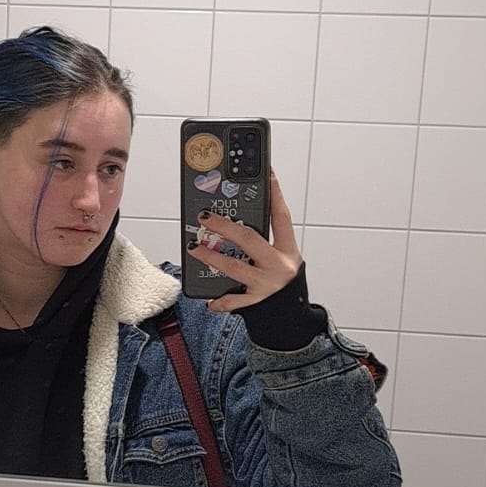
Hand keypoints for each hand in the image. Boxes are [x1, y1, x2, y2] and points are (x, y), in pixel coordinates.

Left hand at [188, 172, 302, 313]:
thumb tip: (235, 214)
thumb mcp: (281, 255)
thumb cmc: (281, 277)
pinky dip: (221, 300)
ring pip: (235, 268)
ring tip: (193, 248)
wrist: (292, 312)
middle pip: (250, 240)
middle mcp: (279, 266)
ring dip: (212, 257)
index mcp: (288, 250)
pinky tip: (209, 299)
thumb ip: (264, 237)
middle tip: (205, 216)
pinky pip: (234, 300)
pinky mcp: (255, 302)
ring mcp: (266, 285)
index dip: (275, 194)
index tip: (267, 174)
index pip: (281, 217)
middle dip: (225, 226)